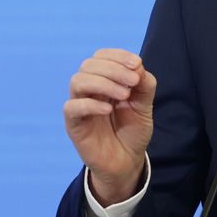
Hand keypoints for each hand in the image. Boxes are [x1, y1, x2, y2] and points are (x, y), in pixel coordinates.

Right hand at [64, 48, 156, 205]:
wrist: (127, 160)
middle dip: (113, 68)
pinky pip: (72, 107)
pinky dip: (90, 104)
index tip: (137, 64)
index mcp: (104, 80)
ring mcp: (80, 106)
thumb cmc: (133, 130)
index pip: (101, 56)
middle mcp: (89, 90)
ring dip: (103, 83)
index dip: (118, 55)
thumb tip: (137, 65)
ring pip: (78, 81)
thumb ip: (144, 83)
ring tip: (124, 95)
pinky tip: (109, 109)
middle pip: (89, 65)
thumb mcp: (145, 104)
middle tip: (133, 82)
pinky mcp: (74, 124)